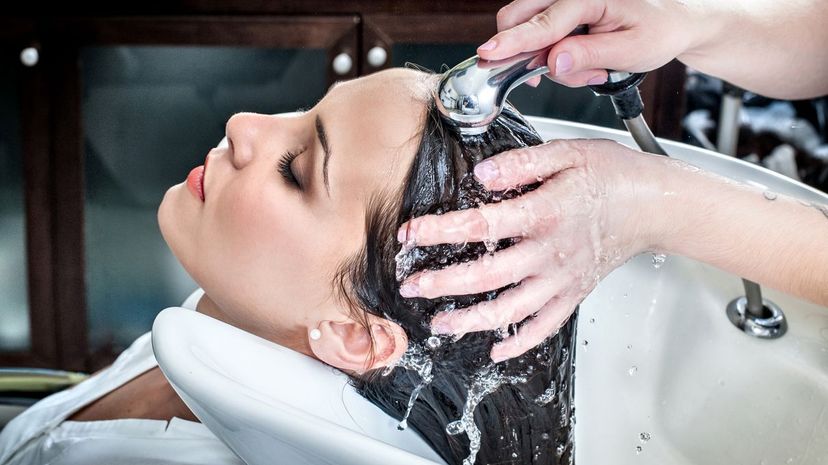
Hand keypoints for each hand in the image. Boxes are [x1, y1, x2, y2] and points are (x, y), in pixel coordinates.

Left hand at [397, 139, 664, 360]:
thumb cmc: (613, 176)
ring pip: (512, 310)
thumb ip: (521, 163)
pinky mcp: (574, 294)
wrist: (656, 205)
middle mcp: (551, 252)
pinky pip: (545, 327)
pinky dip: (520, 344)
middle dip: (443, 284)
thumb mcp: (568, 153)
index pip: (482, 225)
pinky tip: (495, 350)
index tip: (410, 233)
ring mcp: (563, 279)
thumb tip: (480, 175)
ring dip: (471, 320)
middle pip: (488, 275)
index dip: (440, 231)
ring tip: (439, 324)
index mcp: (545, 213)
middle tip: (410, 286)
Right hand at [480, 0, 707, 86]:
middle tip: (541, 76)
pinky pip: (540, 32)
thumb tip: (555, 61)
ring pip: (527, 27)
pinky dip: (551, 52)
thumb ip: (590, 55)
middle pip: (520, 16)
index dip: (515, 42)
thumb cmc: (660, 29)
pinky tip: (580, 61)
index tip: (490, 54)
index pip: (544, 23)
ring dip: (543, 56)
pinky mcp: (563, 11)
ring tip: (587, 69)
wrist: (675, 19)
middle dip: (522, 51)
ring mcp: (565, 0)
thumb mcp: (631, 50)